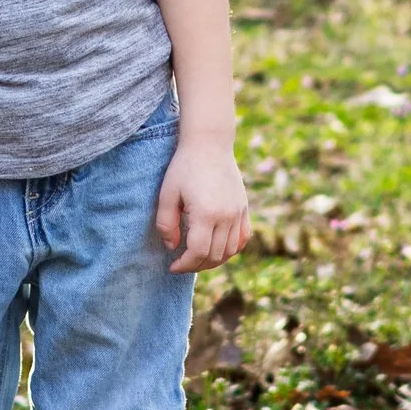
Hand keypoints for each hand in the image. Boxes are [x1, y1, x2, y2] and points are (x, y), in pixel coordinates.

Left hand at [156, 136, 248, 273]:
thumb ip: (166, 224)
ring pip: (230, 250)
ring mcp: (238, 212)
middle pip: (215, 255)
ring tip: (197, 258)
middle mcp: (226, 216)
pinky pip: (243, 238)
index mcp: (206, 213)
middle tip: (182, 263)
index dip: (185, 265)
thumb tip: (172, 246)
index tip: (172, 266)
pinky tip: (218, 248)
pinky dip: (231, 249)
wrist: (209, 143)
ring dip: (214, 260)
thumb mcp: (167, 193)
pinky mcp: (244, 208)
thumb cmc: (184, 166)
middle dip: (196, 265)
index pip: (198, 252)